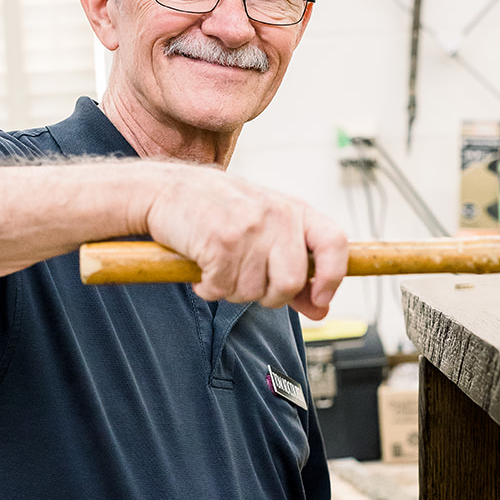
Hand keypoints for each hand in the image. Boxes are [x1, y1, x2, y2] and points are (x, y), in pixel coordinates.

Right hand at [143, 164, 347, 317]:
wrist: (164, 190)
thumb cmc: (217, 209)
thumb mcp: (264, 228)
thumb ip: (295, 267)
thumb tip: (321, 309)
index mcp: (293, 209)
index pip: (334, 243)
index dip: (332, 277)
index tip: (320, 299)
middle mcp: (275, 216)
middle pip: (290, 282)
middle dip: (268, 296)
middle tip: (246, 282)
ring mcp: (248, 228)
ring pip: (252, 292)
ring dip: (231, 290)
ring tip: (219, 266)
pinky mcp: (219, 242)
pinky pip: (221, 289)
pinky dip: (208, 288)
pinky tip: (202, 267)